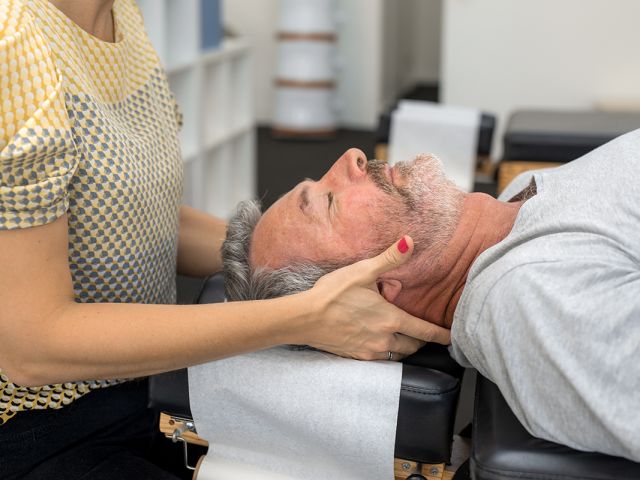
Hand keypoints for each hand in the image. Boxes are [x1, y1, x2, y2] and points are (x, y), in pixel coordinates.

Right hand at [302, 236, 450, 360]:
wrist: (305, 318)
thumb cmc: (333, 293)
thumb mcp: (363, 271)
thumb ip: (390, 258)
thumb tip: (410, 241)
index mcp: (391, 319)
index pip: (425, 331)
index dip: (441, 335)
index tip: (452, 338)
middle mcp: (384, 338)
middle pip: (413, 346)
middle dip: (422, 341)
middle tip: (425, 335)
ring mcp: (370, 350)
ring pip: (397, 354)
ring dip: (404, 347)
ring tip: (405, 339)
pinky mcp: (356, 356)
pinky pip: (380, 358)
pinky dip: (386, 352)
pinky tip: (380, 342)